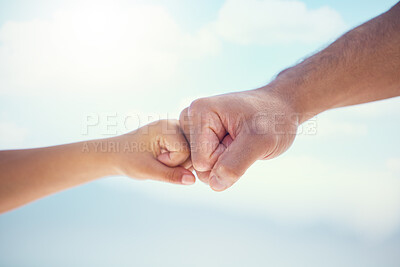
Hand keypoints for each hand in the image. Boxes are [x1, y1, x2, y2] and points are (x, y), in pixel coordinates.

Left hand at [109, 119, 194, 184]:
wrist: (115, 154)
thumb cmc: (128, 160)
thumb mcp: (148, 170)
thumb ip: (171, 175)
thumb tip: (193, 180)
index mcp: (166, 127)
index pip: (186, 151)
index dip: (172, 162)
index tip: (155, 160)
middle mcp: (174, 124)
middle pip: (192, 152)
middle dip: (177, 163)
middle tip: (157, 160)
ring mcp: (176, 129)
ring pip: (192, 154)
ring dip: (177, 163)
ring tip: (159, 159)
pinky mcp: (176, 136)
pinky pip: (188, 153)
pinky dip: (177, 161)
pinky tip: (164, 158)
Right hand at [180, 87, 297, 190]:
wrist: (281, 109)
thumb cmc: (273, 120)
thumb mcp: (261, 141)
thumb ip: (236, 164)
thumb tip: (214, 185)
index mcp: (198, 111)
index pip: (202, 161)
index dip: (226, 158)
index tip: (242, 137)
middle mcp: (189, 118)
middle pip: (198, 166)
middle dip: (223, 161)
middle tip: (242, 140)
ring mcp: (193, 129)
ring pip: (201, 169)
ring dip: (224, 162)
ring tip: (238, 140)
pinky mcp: (199, 138)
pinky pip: (205, 166)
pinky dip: (222, 162)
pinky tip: (232, 144)